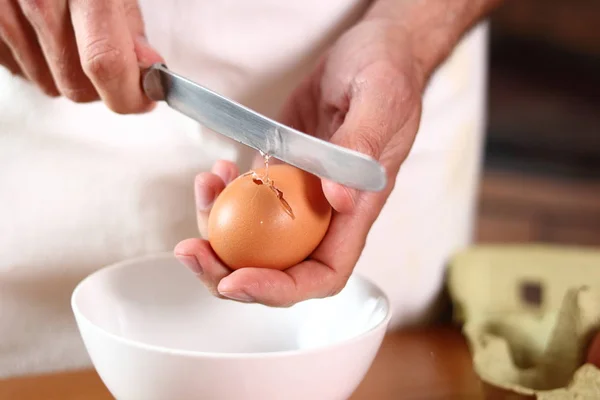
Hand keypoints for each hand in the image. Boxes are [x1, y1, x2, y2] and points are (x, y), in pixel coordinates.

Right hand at [0, 0, 161, 112]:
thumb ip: (128, 20)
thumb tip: (147, 66)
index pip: (106, 64)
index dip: (131, 94)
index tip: (145, 97)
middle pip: (77, 87)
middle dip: (104, 85)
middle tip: (115, 60)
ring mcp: (4, 10)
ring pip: (49, 84)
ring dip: (71, 74)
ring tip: (78, 36)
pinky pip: (20, 69)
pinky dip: (41, 62)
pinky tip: (50, 34)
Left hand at [174, 20, 423, 306]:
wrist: (372, 51)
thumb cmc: (388, 74)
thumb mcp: (381, 101)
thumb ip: (362, 146)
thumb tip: (338, 200)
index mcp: (357, 210)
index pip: (322, 273)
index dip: (279, 288)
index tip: (235, 280)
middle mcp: (327, 213)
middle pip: (278, 268)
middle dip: (228, 271)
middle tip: (190, 251)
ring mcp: (301, 195)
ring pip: (255, 239)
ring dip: (217, 231)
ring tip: (204, 187)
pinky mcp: (282, 172)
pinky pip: (247, 201)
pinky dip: (222, 196)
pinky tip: (216, 172)